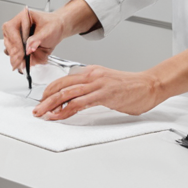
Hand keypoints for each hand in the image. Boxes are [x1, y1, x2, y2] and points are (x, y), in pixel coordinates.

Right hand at [2, 0, 92, 71]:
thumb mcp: (48, 31)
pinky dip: (18, 61)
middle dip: (15, 53)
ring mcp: (16, 36)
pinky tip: (23, 64)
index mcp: (22, 17)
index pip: (11, 29)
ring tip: (22, 65)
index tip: (22, 52)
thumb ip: (37, 39)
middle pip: (8, 40)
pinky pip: (14, 54)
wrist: (58, 29)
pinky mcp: (18, 45)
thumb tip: (28, 48)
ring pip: (9, 49)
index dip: (15, 42)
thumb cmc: (53, 25)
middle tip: (21, 62)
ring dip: (15, 58)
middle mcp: (17, 26)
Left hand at [33, 65, 162, 120]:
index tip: (43, 101)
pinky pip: (80, 103)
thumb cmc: (131, 87)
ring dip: (51, 105)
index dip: (50, 91)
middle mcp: (91, 75)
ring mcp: (97, 84)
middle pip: (61, 86)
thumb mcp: (106, 84)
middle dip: (45, 99)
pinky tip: (60, 116)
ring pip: (67, 93)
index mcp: (91, 72)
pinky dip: (67, 110)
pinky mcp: (104, 95)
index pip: (64, 80)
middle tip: (37, 109)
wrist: (149, 85)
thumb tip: (77, 100)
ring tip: (42, 114)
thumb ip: (91, 89)